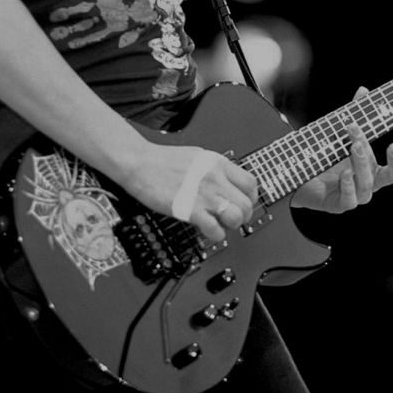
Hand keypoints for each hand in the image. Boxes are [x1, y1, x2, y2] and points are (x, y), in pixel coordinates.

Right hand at [126, 142, 257, 243]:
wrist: (140, 163)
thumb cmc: (163, 160)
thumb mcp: (198, 156)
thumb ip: (215, 169)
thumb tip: (227, 181)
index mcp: (218, 163)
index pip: (250, 183)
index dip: (252, 198)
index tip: (245, 204)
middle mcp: (215, 178)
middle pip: (247, 203)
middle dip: (243, 216)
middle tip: (234, 219)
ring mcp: (204, 194)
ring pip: (236, 217)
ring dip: (232, 226)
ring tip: (222, 225)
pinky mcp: (190, 209)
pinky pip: (215, 230)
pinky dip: (216, 236)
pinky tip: (208, 232)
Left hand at [292, 86, 392, 213]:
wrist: (302, 177)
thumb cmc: (328, 156)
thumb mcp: (342, 135)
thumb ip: (355, 114)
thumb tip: (364, 90)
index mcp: (372, 172)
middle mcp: (366, 186)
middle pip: (377, 175)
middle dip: (368, 152)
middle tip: (355, 133)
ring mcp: (353, 197)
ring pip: (365, 186)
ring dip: (360, 166)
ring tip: (351, 148)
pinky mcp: (338, 205)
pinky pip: (348, 200)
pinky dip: (348, 187)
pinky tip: (344, 174)